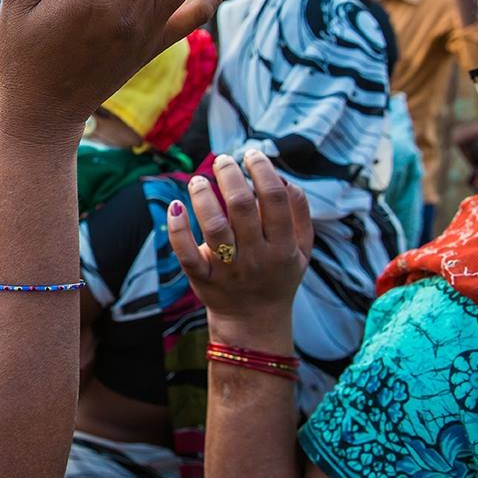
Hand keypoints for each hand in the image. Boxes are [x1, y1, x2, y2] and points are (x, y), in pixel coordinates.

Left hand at [167, 150, 312, 333]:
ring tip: (198, 180)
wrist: (255, 322)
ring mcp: (228, 269)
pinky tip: (176, 207)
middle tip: (222, 160)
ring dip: (203, 196)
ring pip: (214, 226)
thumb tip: (285, 178)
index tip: (252, 155)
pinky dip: (178, 229)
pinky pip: (186, 253)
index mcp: (283, 247)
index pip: (275, 199)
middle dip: (230, 175)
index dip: (263, 170)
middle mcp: (256, 257)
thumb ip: (299, 214)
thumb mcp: (301, 250)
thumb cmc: (279, 276)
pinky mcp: (203, 279)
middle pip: (242, 206)